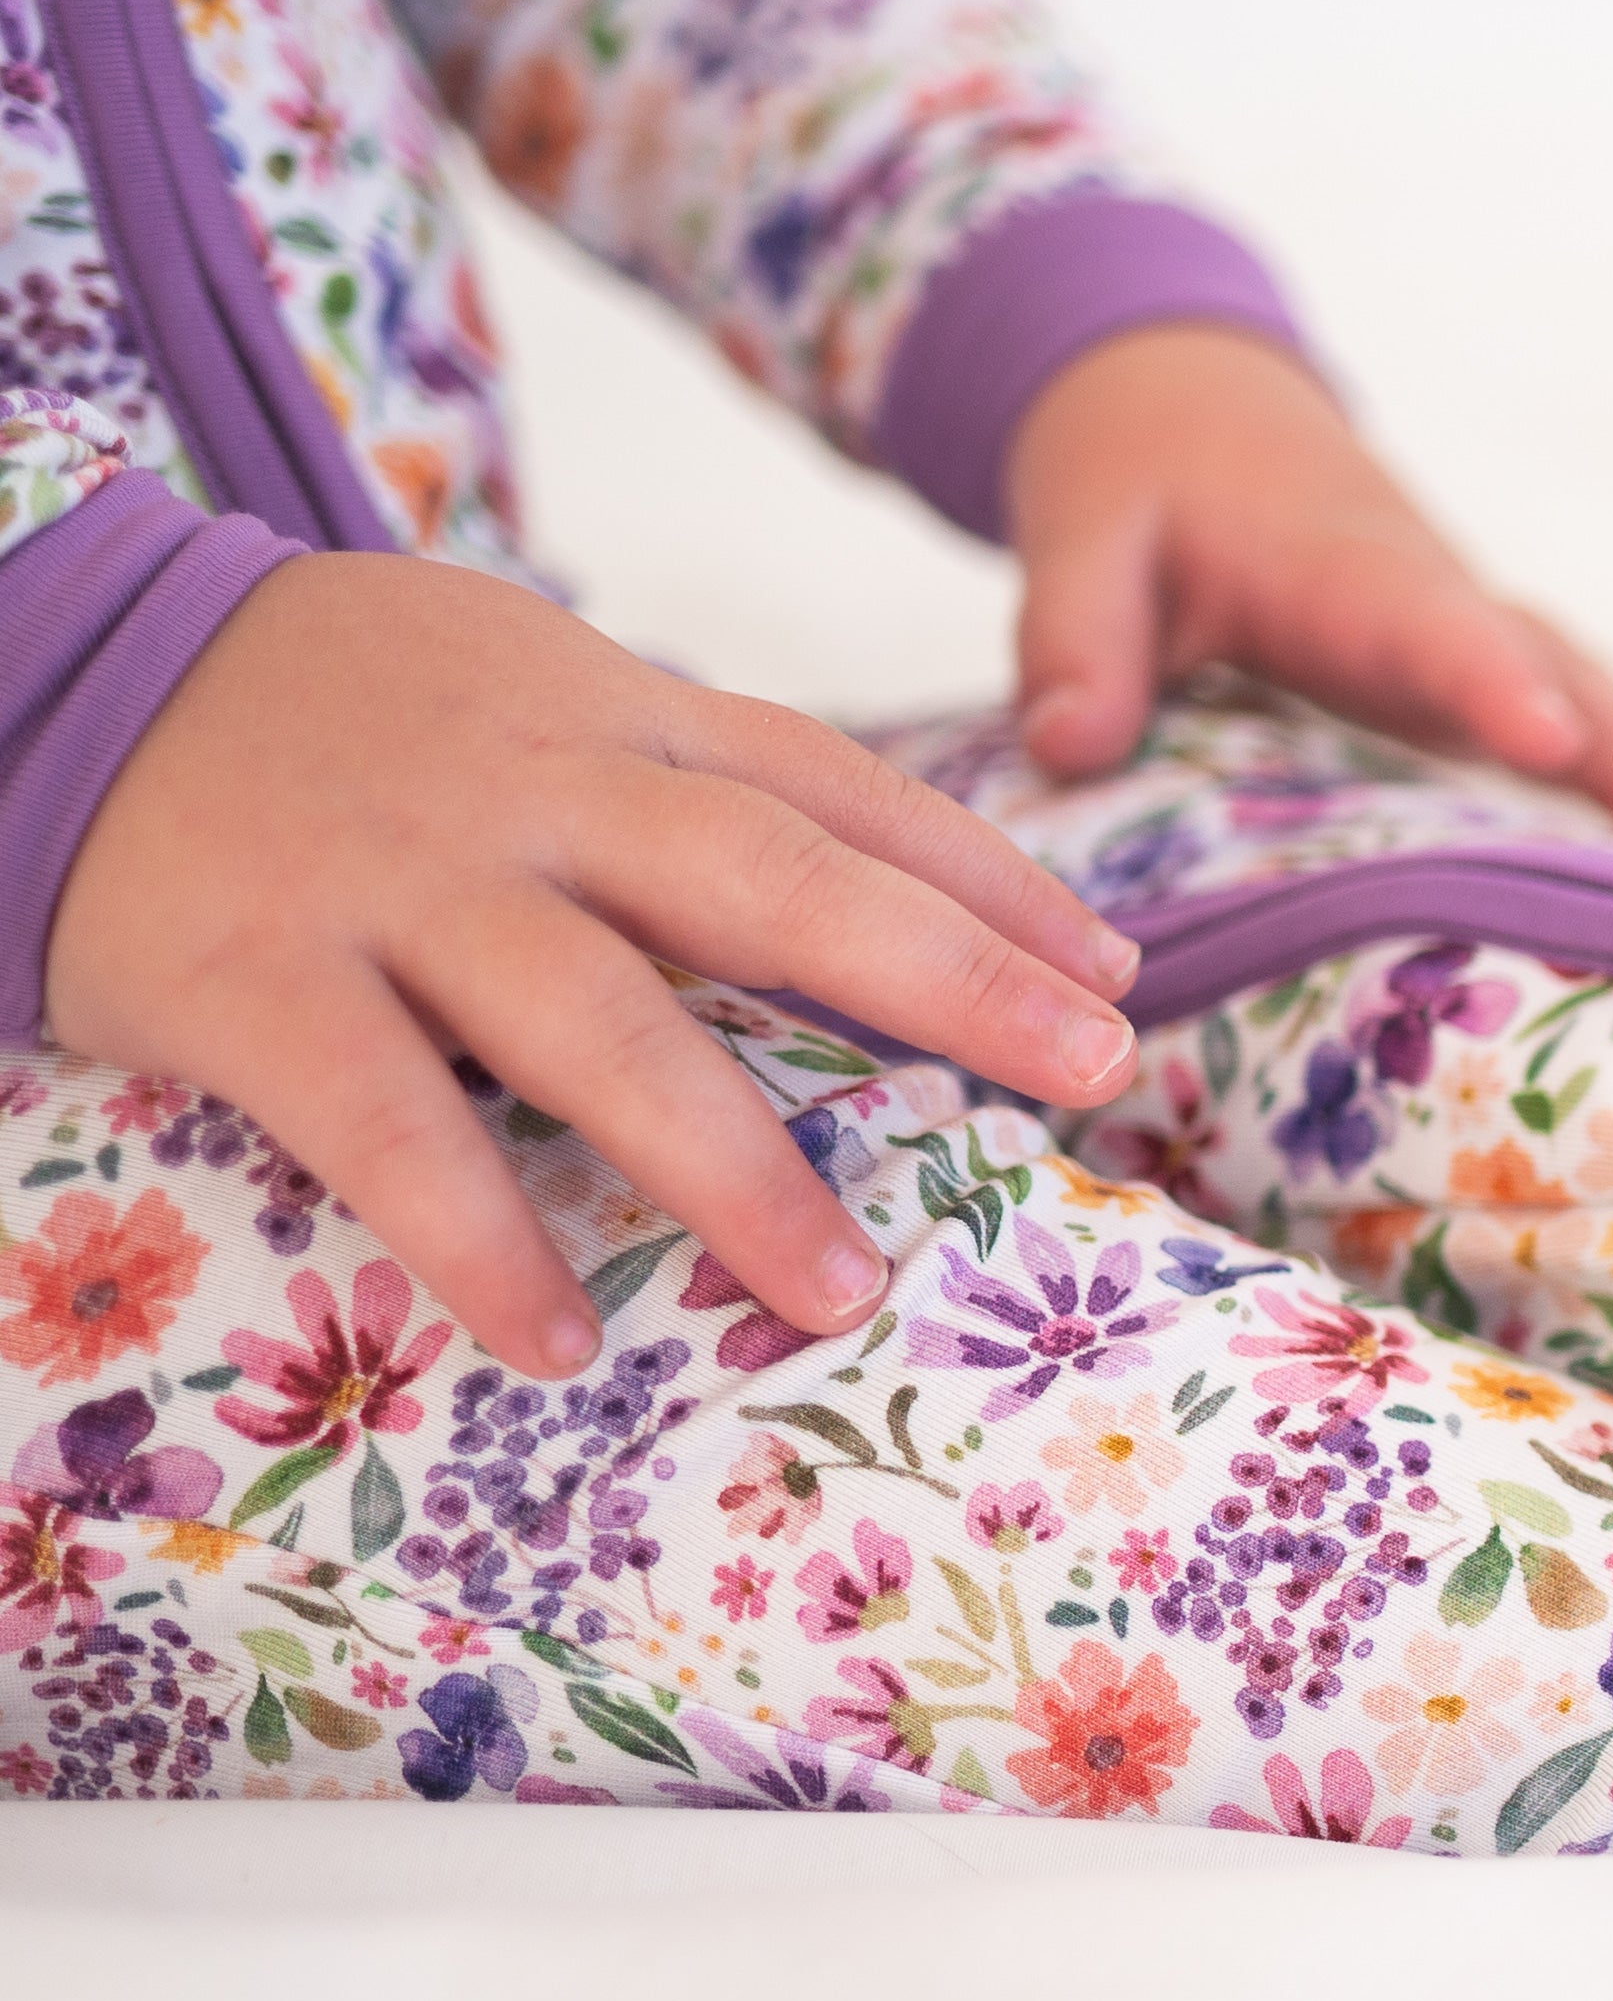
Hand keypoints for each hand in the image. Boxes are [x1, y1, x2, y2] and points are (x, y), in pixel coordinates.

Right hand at [43, 554, 1143, 1380]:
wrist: (57, 661)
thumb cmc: (346, 717)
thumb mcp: (534, 696)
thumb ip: (692, 787)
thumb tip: (894, 896)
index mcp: (611, 715)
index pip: (837, 788)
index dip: (988, 882)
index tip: (1118, 978)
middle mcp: (529, 790)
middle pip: (769, 879)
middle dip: (946, 978)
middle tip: (1093, 1074)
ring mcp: (393, 882)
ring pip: (595, 1022)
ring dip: (732, 1163)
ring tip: (845, 1290)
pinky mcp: (252, 977)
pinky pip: (384, 1125)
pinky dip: (479, 1236)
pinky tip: (562, 1339)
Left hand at [1003, 323, 1612, 842]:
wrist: (1193, 414)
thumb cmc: (1138, 484)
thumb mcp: (1080, 539)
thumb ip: (1073, 636)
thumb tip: (1072, 745)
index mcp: (1350, 569)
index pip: (1433, 625)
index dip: (1493, 682)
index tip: (1552, 740)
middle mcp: (1450, 607)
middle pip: (1581, 685)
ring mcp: (1490, 649)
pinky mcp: (1498, 687)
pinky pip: (1600, 747)